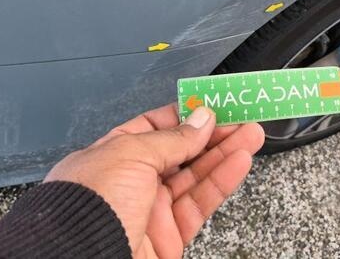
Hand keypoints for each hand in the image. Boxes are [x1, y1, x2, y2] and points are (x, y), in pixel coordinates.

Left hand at [44, 104, 263, 257]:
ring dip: (226, 153)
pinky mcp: (169, 235)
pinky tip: (239, 161)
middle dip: (213, 133)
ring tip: (252, 134)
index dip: (187, 115)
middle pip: (181, 150)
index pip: (156, 127)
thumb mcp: (130, 154)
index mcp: (113, 154)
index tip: (214, 104)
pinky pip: (201, 203)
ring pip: (197, 175)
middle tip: (241, 117)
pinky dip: (222, 181)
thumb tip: (201, 119)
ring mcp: (151, 209)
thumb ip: (172, 138)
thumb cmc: (87, 207)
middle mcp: (132, 180)